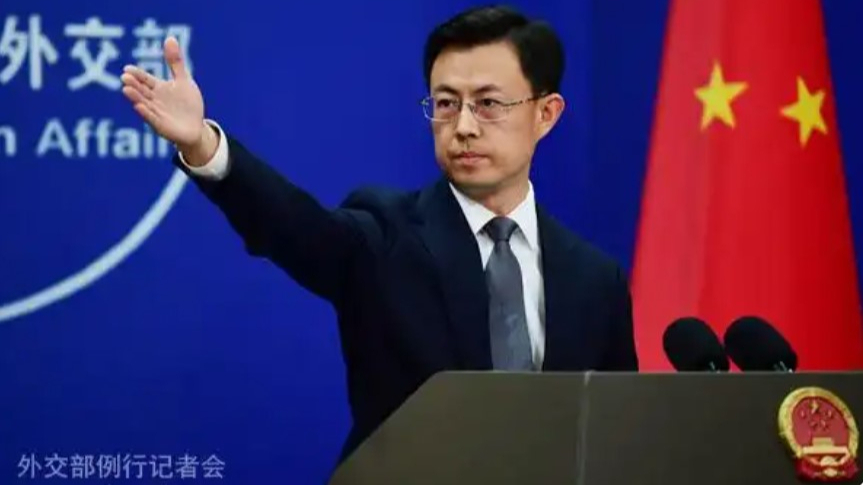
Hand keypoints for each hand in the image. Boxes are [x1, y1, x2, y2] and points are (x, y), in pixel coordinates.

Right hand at [120, 36, 215, 165]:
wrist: (196, 127)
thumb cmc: (188, 104)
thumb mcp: (183, 80)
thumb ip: (175, 62)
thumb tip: (169, 37)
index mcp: (158, 88)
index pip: (144, 79)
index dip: (137, 74)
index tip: (127, 68)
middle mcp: (154, 100)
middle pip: (141, 90)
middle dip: (133, 84)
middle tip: (124, 77)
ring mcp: (156, 113)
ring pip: (144, 103)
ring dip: (135, 97)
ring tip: (126, 89)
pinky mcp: (161, 126)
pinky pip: (152, 119)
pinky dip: (146, 113)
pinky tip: (139, 107)